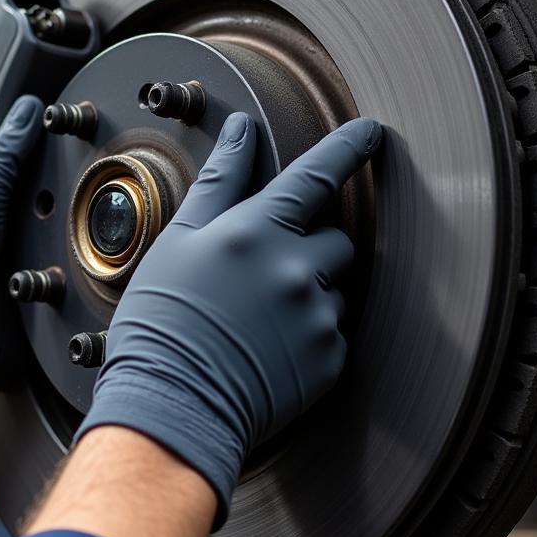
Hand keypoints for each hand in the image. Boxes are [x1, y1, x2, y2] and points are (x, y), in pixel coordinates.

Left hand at [0, 95, 43, 379]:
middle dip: (18, 130)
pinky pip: (25, 213)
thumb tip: (27, 110)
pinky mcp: (5, 240)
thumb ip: (5, 153)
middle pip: (3, 149)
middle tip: (39, 110)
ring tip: (50, 150)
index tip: (22, 86)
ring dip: (31, 167)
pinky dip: (36, 202)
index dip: (3, 105)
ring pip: (16, 180)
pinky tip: (49, 202)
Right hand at [76, 111, 381, 525]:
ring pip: (334, 289)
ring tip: (257, 320)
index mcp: (257, 232)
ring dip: (308, 294)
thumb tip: (241, 131)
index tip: (372, 134)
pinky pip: (332, 333)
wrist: (172, 405)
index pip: (317, 175)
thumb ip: (219, 181)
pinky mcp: (327, 360)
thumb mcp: (178, 241)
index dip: (349, 149)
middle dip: (310, 248)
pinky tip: (268, 349)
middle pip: (334, 240)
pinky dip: (308, 336)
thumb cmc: (164, 321)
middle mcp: (296, 270)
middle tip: (263, 275)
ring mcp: (316, 317)